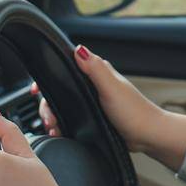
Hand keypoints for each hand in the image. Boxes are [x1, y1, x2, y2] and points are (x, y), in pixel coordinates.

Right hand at [38, 43, 185, 169]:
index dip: (48, 79)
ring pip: (62, 107)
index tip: (37, 90)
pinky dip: (61, 126)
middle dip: (48, 105)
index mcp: (97, 73)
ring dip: (53, 117)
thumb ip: (95, 69)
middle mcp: (93, 86)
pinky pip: (70, 119)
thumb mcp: (112, 88)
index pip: (65, 69)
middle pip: (59, 91)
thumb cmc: (135, 111)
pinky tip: (60, 133)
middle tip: (50, 119)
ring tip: (54, 128)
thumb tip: (78, 49)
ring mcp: (91, 103)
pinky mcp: (92, 118)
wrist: (147, 136)